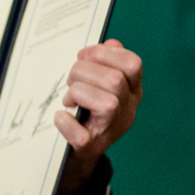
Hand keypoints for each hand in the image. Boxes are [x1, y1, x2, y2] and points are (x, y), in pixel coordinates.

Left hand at [54, 40, 141, 194]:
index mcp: (133, 91)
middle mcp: (128, 110)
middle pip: (115, 80)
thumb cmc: (92, 110)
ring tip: (69, 98)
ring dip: (78, 93)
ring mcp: (112, 130)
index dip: (106, 53)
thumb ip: (107, 62)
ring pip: (106, 103)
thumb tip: (111, 43)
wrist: (84, 151)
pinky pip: (81, 135)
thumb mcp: (103, 84)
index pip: (133, 64)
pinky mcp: (92, 148)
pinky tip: (61, 116)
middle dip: (84, 72)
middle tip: (71, 80)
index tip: (84, 55)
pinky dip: (66, 123)